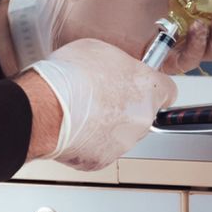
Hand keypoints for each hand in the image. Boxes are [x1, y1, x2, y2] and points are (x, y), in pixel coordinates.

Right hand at [20, 39, 175, 171]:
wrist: (44, 108)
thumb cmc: (68, 77)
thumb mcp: (100, 50)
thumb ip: (118, 63)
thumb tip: (116, 67)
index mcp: (147, 88)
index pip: (168, 90)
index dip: (152, 86)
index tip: (142, 85)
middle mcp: (141, 119)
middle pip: (143, 114)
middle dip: (127, 106)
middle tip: (102, 95)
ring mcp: (122, 143)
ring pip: (122, 134)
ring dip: (108, 125)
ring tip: (82, 111)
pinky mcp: (101, 160)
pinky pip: (99, 149)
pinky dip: (89, 141)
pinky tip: (73, 126)